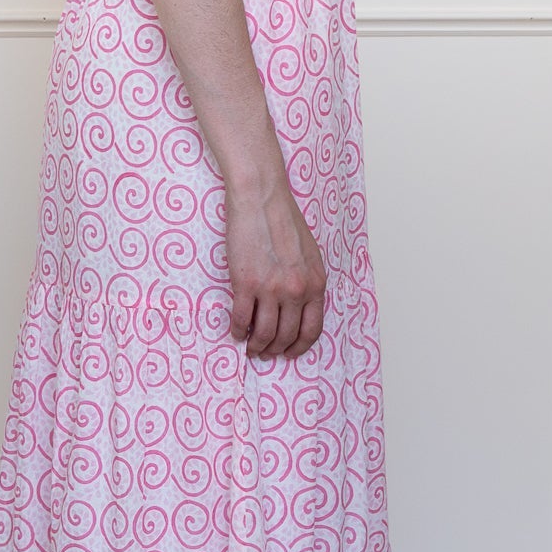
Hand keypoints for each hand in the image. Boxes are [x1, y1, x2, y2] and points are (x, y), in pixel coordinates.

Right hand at [223, 172, 326, 358]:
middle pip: (286, 335)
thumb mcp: (309, 254)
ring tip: (250, 346)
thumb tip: (298, 308)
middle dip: (275, 349)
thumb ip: (307, 281)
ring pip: (264, 333)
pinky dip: (237, 331)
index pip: (311, 329)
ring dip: (256, 345)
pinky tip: (236, 332)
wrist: (261, 199)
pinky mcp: (245, 283)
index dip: (299, 347)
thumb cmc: (284, 221)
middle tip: (266, 353)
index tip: (290, 353)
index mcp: (315, 284)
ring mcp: (270, 289)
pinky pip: (241, 318)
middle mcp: (295, 290)